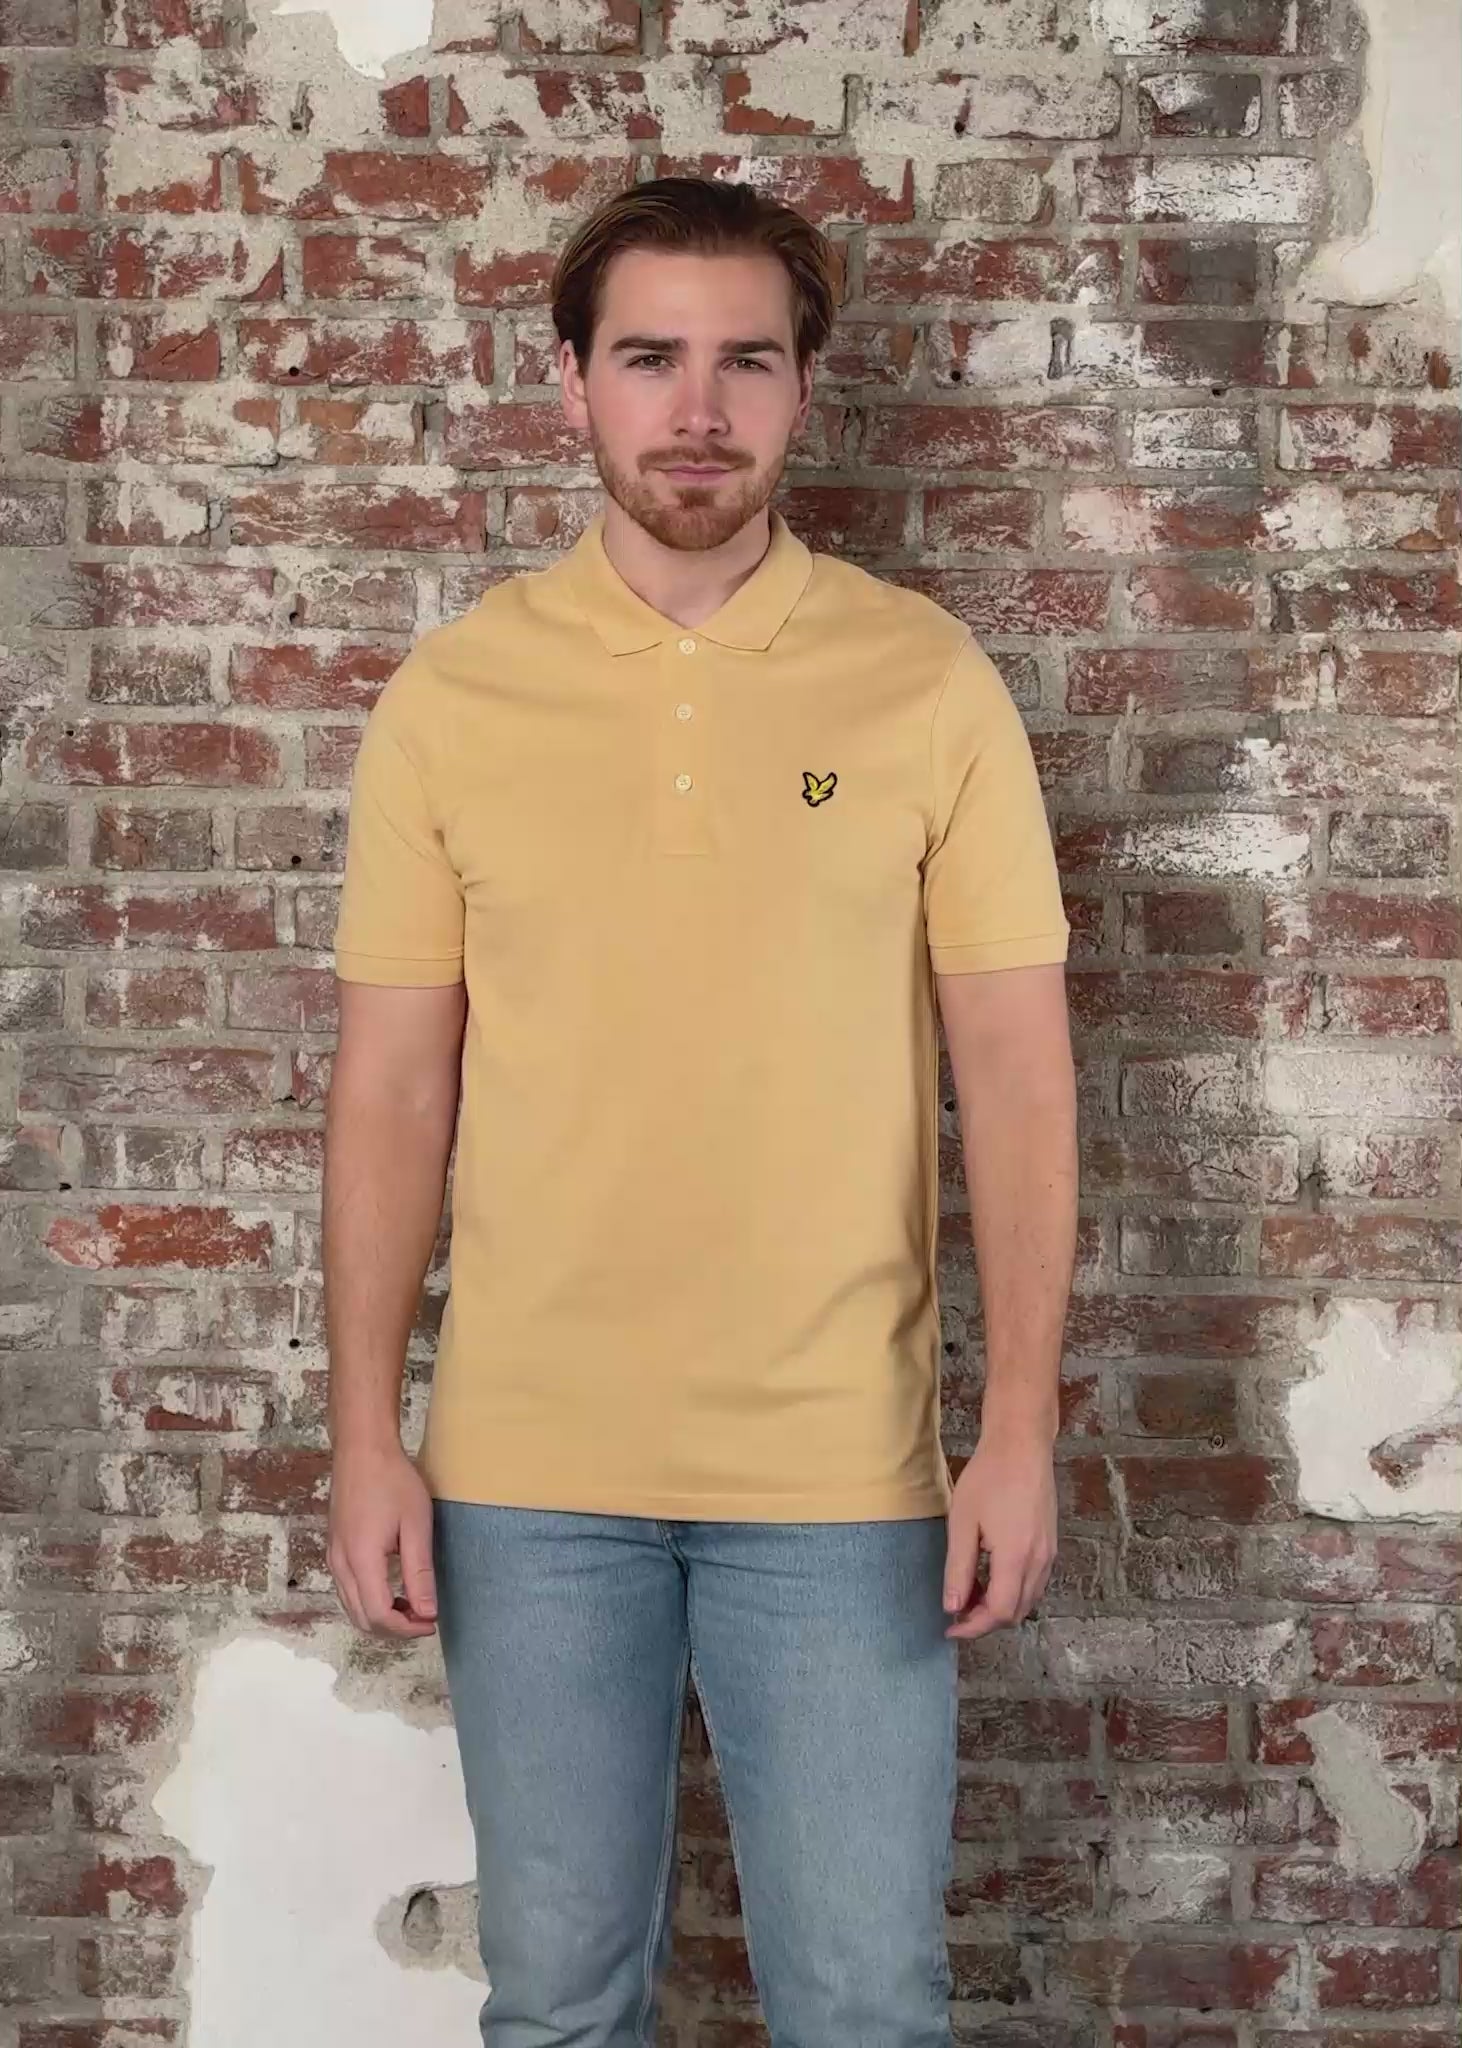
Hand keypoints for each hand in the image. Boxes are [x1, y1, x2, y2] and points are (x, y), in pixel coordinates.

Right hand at [327, 1439, 438, 1636]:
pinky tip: (393, 1590)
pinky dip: (369, 1602)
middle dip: (394, 1629)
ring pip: (352, 1608)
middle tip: (425, 1617)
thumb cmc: (393, 1481)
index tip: (432, 1622)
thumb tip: (428, 1613)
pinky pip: (347, 1591)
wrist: (362, 1450)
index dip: (406, 1629)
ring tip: (413, 1606)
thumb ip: (420, 1573)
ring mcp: (334, 1557)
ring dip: (381, 1617)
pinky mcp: (334, 1550)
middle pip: (362, 1619)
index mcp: (361, 1560)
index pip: (379, 1616)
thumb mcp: (415, 1526)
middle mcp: (341, 1565)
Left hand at [942, 1429, 1056, 1639]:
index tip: (951, 1627)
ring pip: (1028, 1600)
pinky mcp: (1051, 1544)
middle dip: (985, 1620)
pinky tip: (991, 1576)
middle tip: (956, 1611)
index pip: (999, 1613)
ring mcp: (1049, 1553)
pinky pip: (1034, 1582)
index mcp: (1016, 1558)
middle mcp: (1039, 1561)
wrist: (1022, 1445)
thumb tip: (952, 1606)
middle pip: (1016, 1612)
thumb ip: (958, 1568)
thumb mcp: (963, 1522)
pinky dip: (1013, 1591)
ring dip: (1000, 1606)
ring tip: (969, 1594)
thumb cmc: (989, 1477)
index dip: (974, 1627)